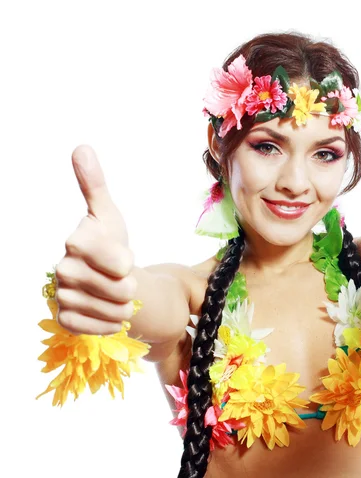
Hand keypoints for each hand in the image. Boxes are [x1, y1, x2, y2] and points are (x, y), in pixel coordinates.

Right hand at [54, 145, 136, 334]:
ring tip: (116, 295)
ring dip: (124, 306)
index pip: (120, 260)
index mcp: (77, 241)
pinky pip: (100, 328)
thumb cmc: (109, 242)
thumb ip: (95, 184)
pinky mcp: (65, 319)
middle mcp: (63, 269)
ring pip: (114, 311)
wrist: (103, 277)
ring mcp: (62, 296)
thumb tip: (81, 148)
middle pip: (121, 288)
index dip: (127, 262)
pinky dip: (111, 322)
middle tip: (121, 279)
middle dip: (130, 285)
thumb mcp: (108, 215)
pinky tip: (106, 311)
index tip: (124, 257)